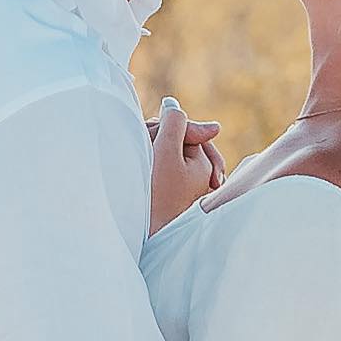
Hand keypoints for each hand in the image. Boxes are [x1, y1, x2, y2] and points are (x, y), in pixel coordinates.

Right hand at [146, 95, 223, 226]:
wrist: (137, 235)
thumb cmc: (154, 194)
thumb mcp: (166, 149)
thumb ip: (174, 122)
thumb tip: (173, 104)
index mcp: (204, 166)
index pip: (185, 131)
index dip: (164, 128)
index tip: (151, 139)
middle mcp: (197, 179)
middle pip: (175, 143)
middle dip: (156, 141)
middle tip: (141, 151)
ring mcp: (181, 190)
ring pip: (163, 155)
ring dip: (147, 152)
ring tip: (136, 165)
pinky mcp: (165, 199)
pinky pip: (156, 170)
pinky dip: (145, 166)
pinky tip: (136, 175)